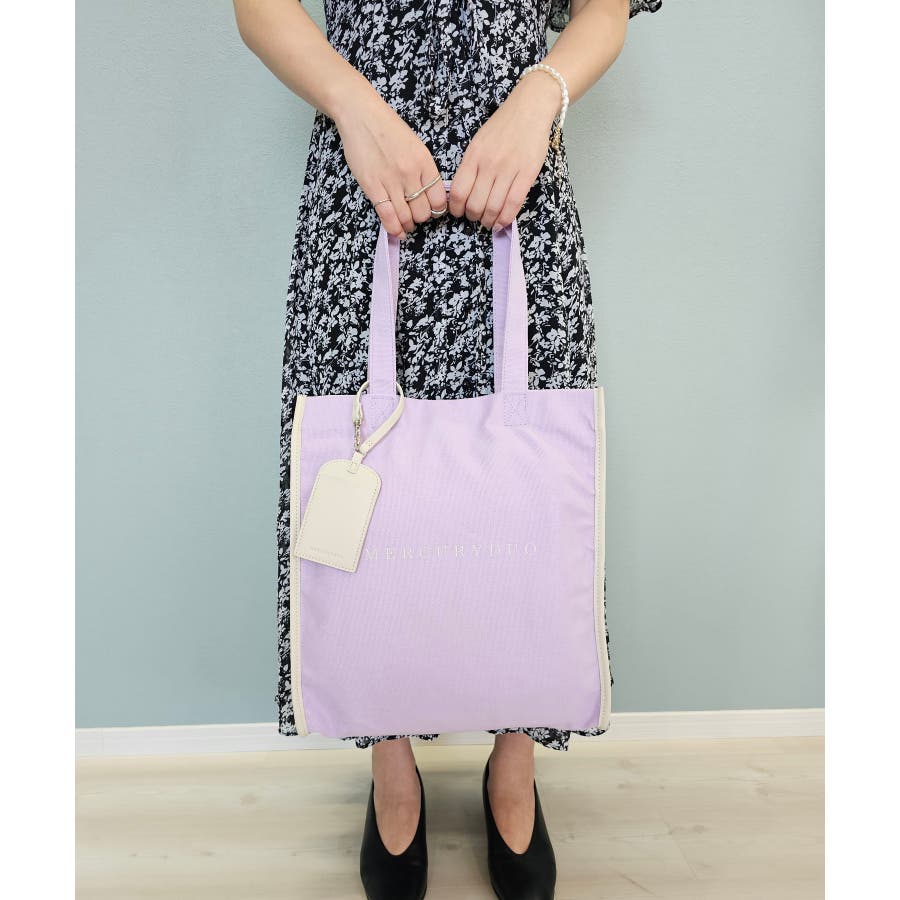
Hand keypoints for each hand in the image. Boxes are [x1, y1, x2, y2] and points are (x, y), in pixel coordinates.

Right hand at [334, 90, 447, 237]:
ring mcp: (391, 181)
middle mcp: (411, 173)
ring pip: (406, 217)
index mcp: (425, 162)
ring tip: (405, 224)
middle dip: (421, 218)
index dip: (436, 210)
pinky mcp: (373, 186)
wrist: (361, 116)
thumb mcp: (416, 146)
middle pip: (423, 212)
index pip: (439, 199)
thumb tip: (430, 194)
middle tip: (415, 215)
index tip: (431, 210)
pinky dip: (393, 228)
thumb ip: (424, 170)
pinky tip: (397, 232)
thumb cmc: (389, 129)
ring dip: (407, 225)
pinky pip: (387, 215)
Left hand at [448, 71, 561, 229]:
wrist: (530, 108)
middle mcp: (489, 163)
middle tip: (475, 217)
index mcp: (473, 155)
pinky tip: (501, 223)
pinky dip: (505, 218)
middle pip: (475, 203)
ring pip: (493, 207)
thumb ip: (471, 166)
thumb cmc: (502, 126)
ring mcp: (509, 169)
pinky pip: (513, 203)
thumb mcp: (478, 142)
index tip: (459, 212)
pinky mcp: (527, 173)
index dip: (456, 208)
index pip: (458, 191)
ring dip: (488, 221)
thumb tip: (463, 194)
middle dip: (473, 216)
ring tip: (488, 222)